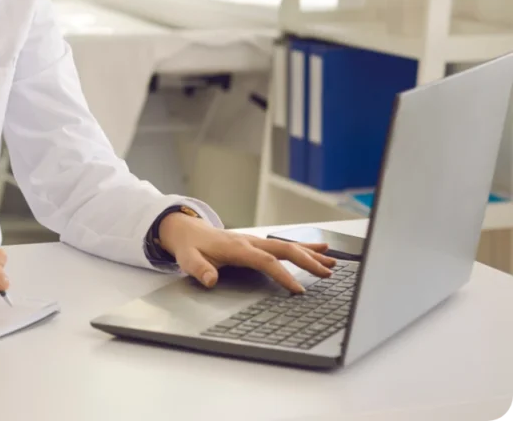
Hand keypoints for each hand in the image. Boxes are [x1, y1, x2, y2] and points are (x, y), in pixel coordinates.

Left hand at [158, 213, 336, 293]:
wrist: (186, 230)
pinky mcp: (258, 243)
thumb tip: (210, 279)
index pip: (266, 261)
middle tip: (327, 274)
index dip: (283, 275)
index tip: (299, 290)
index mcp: (237, 247)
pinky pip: (284, 245)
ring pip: (288, 246)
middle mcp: (250, 242)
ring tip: (333, 262)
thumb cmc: (189, 247)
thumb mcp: (188, 259)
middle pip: (284, 250)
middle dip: (307, 261)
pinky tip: (321, 250)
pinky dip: (304, 247)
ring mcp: (256, 241)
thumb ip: (199, 269)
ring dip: (311, 254)